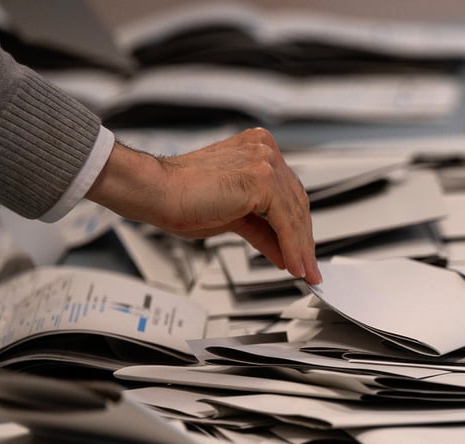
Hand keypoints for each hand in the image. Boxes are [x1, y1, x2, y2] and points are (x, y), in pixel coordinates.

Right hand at [87, 128, 320, 283]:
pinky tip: (293, 265)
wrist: (156, 192)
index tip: (303, 253)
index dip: (298, 227)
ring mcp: (264, 161)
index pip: (289, 194)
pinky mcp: (261, 179)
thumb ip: (262, 231)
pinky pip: (285, 221)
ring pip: (294, 213)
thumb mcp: (232, 218)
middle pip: (296, 203)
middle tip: (308, 268)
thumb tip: (283, 251)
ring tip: (303, 272)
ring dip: (301, 249)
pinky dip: (292, 246)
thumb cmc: (180, 198)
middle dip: (304, 241)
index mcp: (257, 150)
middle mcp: (263, 150)